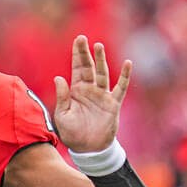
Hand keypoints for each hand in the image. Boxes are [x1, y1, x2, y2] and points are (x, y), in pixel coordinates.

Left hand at [53, 36, 130, 152]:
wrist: (88, 148)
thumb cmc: (72, 133)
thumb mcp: (62, 115)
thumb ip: (62, 97)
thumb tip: (59, 78)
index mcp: (76, 91)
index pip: (77, 68)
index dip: (77, 54)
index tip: (78, 40)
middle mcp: (90, 90)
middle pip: (88, 67)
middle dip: (86, 53)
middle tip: (83, 38)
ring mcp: (102, 96)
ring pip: (102, 73)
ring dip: (100, 60)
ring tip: (98, 46)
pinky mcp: (113, 104)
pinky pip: (120, 88)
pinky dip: (124, 76)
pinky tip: (128, 63)